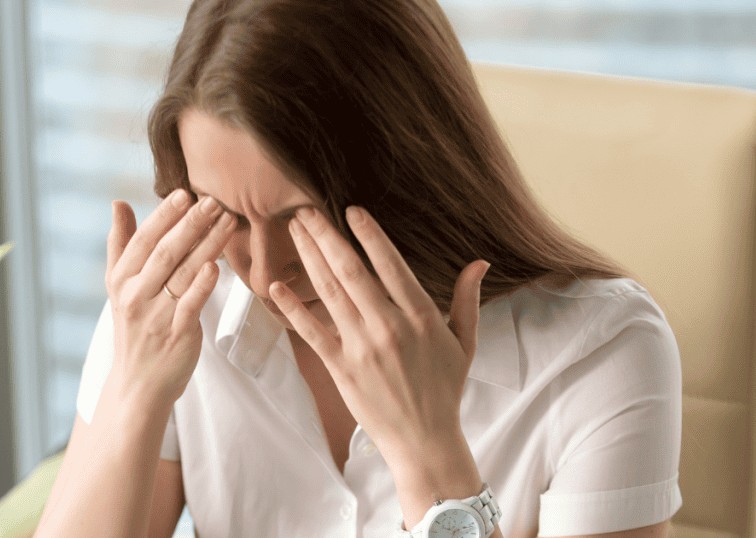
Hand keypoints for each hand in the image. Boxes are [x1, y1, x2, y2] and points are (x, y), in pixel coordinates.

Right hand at [105, 189, 235, 403]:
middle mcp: (135, 296)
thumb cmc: (134, 327)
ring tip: (227, 222)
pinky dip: (203, 285)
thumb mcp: (119, 287)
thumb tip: (117, 203)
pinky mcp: (177, 335)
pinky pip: (191, 306)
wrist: (139, 383)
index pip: (143, 241)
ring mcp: (156, 316)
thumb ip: (121, 244)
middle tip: (213, 201)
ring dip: (206, 245)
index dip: (163, 216)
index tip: (183, 194)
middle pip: (164, 253)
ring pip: (182, 274)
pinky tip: (216, 266)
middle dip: (190, 224)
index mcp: (121, 280)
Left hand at [269, 206, 489, 460]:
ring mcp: (362, 347)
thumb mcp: (464, 343)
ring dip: (309, 258)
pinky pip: (312, 332)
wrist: (424, 440)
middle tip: (305, 208)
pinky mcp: (341, 368)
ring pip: (329, 293)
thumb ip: (467, 300)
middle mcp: (389, 327)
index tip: (352, 210)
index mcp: (420, 317)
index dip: (369, 235)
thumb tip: (479, 263)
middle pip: (351, 271)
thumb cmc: (445, 390)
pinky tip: (276, 286)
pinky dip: (293, 308)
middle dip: (326, 236)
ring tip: (294, 230)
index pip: (391, 264)